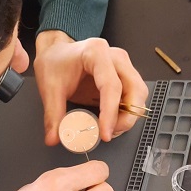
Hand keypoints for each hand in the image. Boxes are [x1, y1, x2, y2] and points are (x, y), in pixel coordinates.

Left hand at [34, 31, 148, 145]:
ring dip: (129, 117)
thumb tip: (55, 138)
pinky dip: (127, 113)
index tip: (104, 133)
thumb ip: (53, 115)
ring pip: (140, 94)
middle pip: (136, 90)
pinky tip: (112, 122)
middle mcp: (115, 58)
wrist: (58, 52)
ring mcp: (123, 66)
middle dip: (127, 117)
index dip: (110, 113)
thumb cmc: (56, 62)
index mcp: (96, 53)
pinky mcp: (125, 77)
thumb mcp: (50, 88)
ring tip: (109, 128)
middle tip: (109, 133)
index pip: (112, 86)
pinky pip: (135, 97)